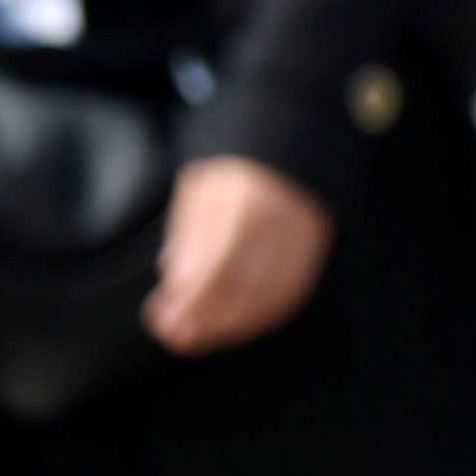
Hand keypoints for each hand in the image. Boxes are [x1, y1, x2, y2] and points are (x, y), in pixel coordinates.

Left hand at [145, 154, 334, 354]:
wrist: (293, 140)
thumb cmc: (239, 165)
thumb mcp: (201, 187)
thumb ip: (189, 233)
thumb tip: (174, 278)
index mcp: (248, 204)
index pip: (217, 269)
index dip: (188, 302)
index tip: (160, 317)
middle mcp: (282, 225)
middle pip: (243, 290)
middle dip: (204, 322)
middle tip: (175, 335)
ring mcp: (304, 238)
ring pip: (268, 298)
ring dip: (229, 325)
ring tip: (198, 333)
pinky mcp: (316, 248)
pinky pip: (290, 294)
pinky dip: (260, 315)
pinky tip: (235, 321)